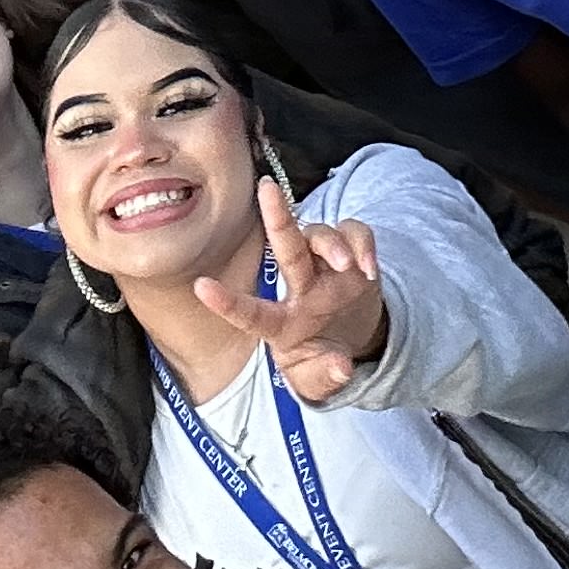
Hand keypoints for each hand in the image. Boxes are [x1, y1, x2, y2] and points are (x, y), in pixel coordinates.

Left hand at [191, 174, 386, 399]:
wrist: (356, 338)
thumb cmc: (323, 358)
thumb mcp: (319, 379)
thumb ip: (326, 377)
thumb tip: (342, 366)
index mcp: (282, 324)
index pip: (252, 314)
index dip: (227, 304)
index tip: (200, 287)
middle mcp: (300, 287)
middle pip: (286, 247)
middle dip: (277, 215)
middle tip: (267, 189)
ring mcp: (326, 267)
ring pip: (321, 235)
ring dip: (332, 244)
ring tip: (346, 265)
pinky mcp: (354, 254)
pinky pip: (357, 233)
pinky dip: (363, 244)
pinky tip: (368, 269)